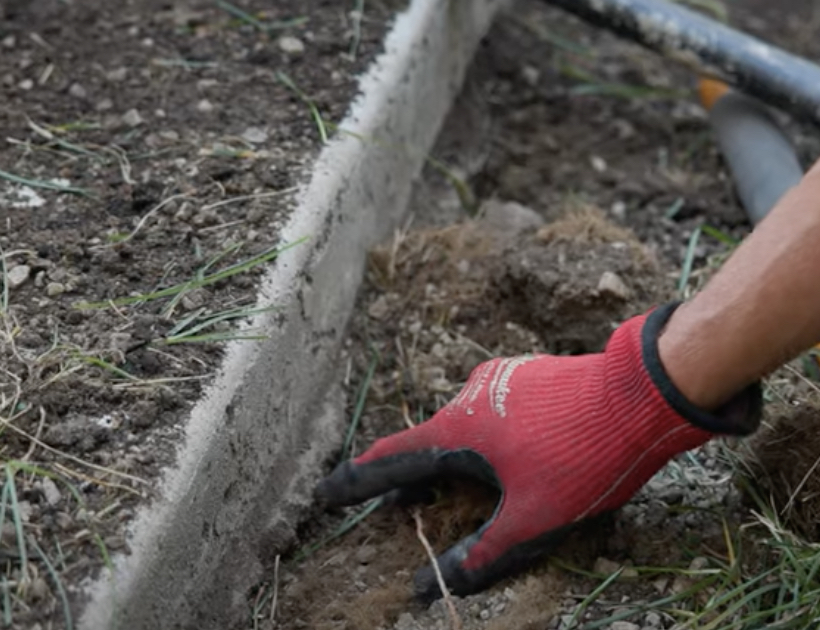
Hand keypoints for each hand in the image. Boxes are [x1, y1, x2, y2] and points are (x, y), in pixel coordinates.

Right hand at [316, 303, 761, 598]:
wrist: (639, 393)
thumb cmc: (581, 458)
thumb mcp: (532, 517)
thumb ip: (483, 551)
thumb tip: (436, 587)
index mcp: (456, 432)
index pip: (390, 461)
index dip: (355, 481)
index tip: (324, 492)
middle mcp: (466, 398)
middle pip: (424, 443)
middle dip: (406, 476)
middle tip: (388, 502)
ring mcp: (496, 381)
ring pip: (460, 425)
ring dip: (449, 457)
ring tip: (448, 485)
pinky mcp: (524, 374)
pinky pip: (489, 410)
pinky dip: (483, 437)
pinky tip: (509, 452)